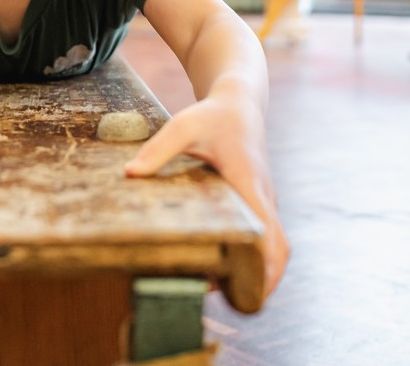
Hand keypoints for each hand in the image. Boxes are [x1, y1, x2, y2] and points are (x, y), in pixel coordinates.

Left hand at [124, 93, 289, 303]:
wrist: (240, 102)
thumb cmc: (212, 115)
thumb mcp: (183, 125)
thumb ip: (158, 149)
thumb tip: (130, 173)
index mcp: (248, 181)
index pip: (266, 232)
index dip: (263, 264)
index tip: (251, 291)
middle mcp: (263, 195)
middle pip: (279, 248)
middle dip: (266, 280)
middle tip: (240, 306)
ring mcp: (265, 200)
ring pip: (276, 245)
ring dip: (261, 272)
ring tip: (228, 296)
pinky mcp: (259, 202)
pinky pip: (266, 236)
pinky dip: (257, 257)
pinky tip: (228, 271)